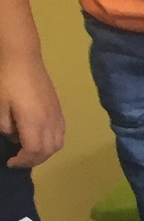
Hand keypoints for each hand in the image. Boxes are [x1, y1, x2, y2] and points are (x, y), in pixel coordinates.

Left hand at [0, 51, 65, 167]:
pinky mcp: (58, 109)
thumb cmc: (7, 80)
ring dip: (45, 152)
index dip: (23, 161)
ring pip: (58, 143)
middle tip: (18, 160)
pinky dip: (51, 142)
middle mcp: (50, 122)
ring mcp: (56, 115)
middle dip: (34, 160)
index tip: (10, 162)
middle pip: (49, 151)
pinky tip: (39, 137)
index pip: (34, 151)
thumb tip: (13, 135)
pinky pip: (60, 133)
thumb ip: (5, 126)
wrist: (22, 58)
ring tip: (30, 151)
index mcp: (34, 122)